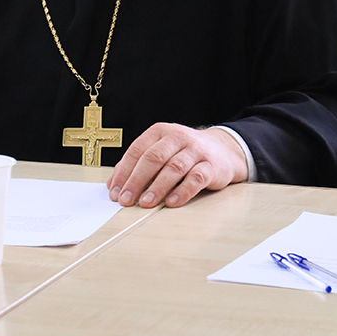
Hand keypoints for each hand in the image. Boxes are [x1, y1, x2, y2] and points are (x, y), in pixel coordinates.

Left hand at [107, 123, 247, 208]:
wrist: (222, 150)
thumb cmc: (184, 153)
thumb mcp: (161, 151)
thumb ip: (138, 165)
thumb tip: (114, 186)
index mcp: (160, 132)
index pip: (137, 150)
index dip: (124, 172)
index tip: (115, 192)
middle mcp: (177, 137)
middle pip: (153, 158)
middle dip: (137, 180)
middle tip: (126, 200)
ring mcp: (195, 150)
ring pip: (174, 167)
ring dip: (158, 187)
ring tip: (146, 203)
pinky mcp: (211, 166)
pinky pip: (196, 178)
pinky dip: (183, 191)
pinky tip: (172, 202)